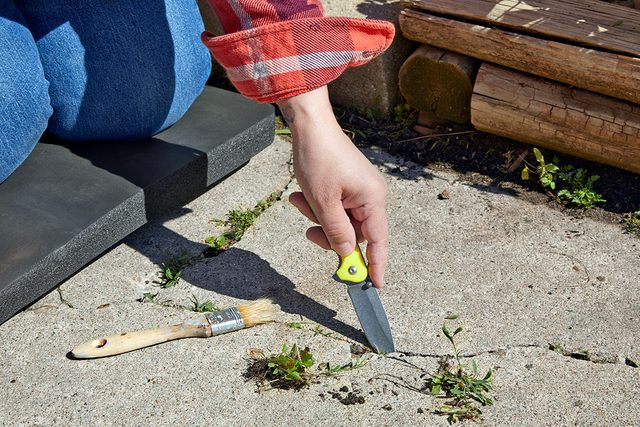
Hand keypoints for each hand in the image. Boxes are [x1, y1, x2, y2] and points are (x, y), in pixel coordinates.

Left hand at [277, 86, 387, 287]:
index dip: (376, 264)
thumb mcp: (323, 201)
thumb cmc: (319, 158)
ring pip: (340, 220)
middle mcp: (370, 195)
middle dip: (329, 233)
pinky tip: (301, 194)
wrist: (309, 125)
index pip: (378, 240)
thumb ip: (336, 232)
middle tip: (309, 231)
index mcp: (372, 198)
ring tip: (299, 200)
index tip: (373, 285)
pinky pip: (334, 206)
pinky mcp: (346, 184)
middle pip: (355, 232)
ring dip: (318, 217)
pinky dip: (318, 206)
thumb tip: (347, 253)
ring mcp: (358, 189)